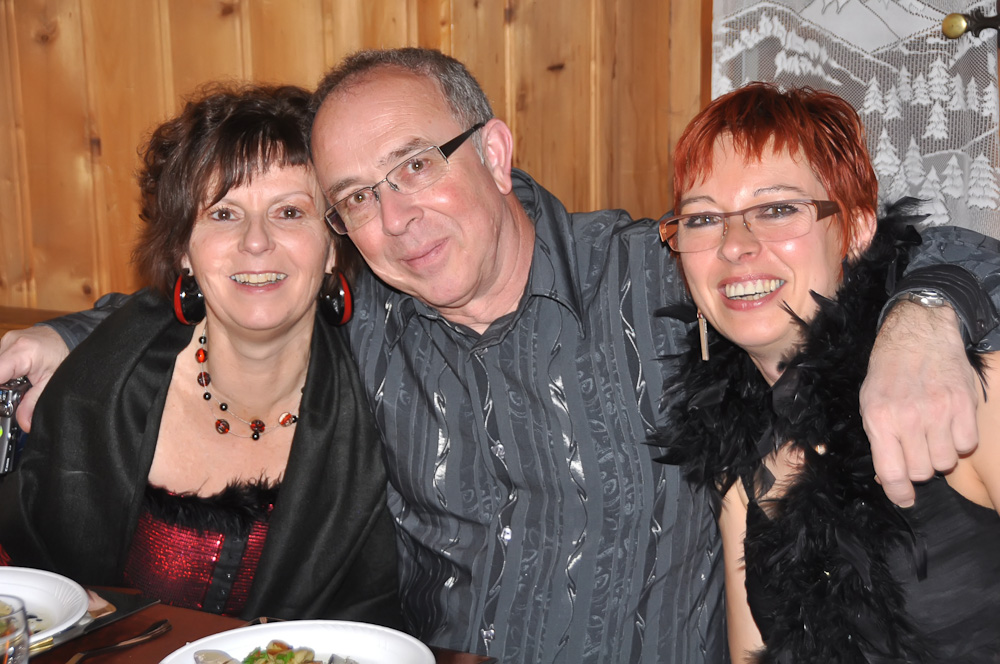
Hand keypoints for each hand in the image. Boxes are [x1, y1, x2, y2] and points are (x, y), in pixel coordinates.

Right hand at [0, 325, 69, 431]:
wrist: (69, 338)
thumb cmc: (64, 356)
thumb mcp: (51, 382)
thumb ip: (34, 402)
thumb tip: (24, 422)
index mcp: (22, 351)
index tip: (3, 403)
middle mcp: (10, 342)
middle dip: (1, 389)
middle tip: (12, 397)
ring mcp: (6, 341)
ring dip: (1, 381)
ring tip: (17, 386)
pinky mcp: (5, 343)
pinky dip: (3, 374)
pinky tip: (15, 378)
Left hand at [860, 301, 978, 506]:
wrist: (918, 333)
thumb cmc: (889, 371)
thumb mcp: (870, 402)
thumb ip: (879, 439)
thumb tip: (887, 479)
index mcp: (879, 418)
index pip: (891, 473)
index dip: (898, 493)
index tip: (904, 498)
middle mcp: (908, 417)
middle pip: (922, 472)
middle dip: (918, 468)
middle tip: (915, 450)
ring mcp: (939, 411)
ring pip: (946, 463)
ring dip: (939, 455)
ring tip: (932, 435)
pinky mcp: (964, 405)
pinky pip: (967, 445)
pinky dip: (959, 441)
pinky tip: (949, 425)